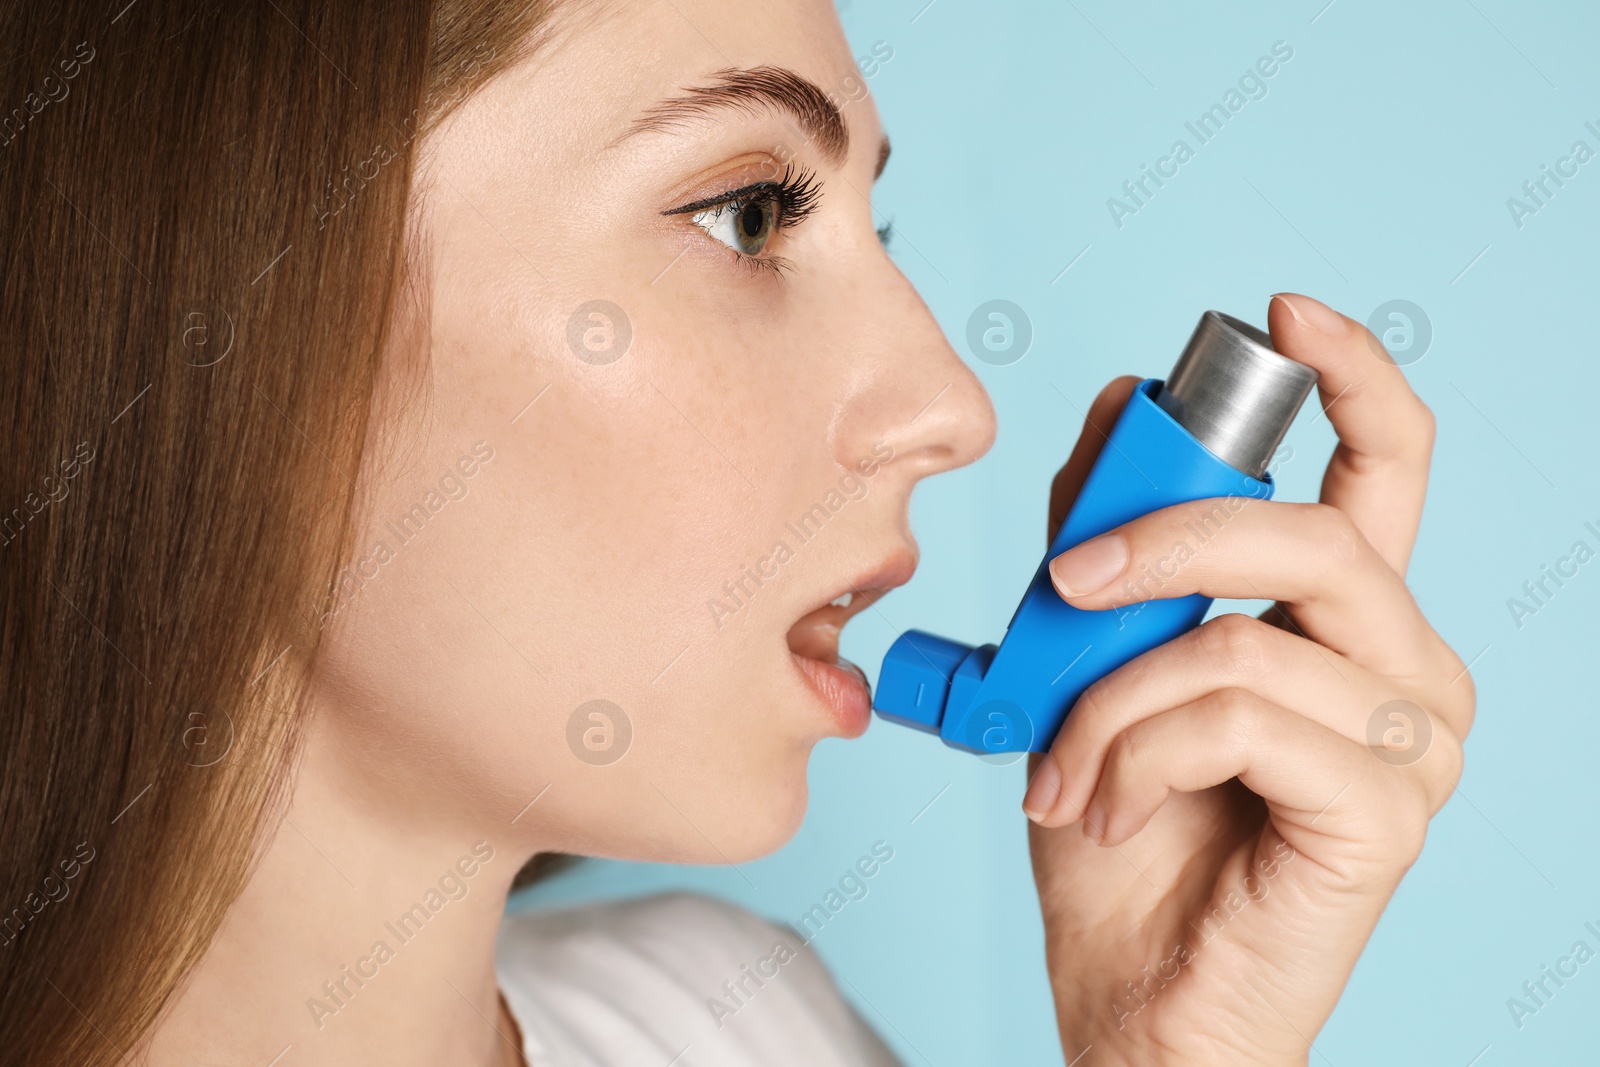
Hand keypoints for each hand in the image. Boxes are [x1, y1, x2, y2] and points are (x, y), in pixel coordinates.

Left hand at [1022, 294, 1472, 1065]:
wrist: (1128, 992)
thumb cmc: (1119, 830)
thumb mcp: (1086, 659)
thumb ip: (1108, 539)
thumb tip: (1114, 402)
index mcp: (1342, 619)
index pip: (1386, 468)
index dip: (1352, 375)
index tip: (1282, 312)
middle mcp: (1402, 667)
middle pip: (1316, 532)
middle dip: (1166, 537)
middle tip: (1064, 583)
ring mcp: (1411, 744)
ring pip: (1245, 641)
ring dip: (1115, 698)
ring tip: (1066, 764)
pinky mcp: (1388, 813)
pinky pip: (1240, 719)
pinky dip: (1134, 753)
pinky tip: (1105, 807)